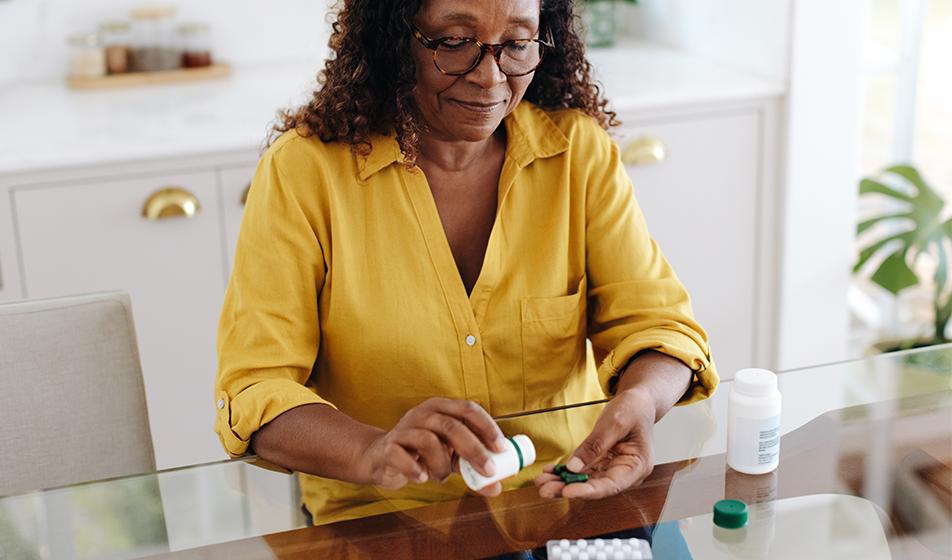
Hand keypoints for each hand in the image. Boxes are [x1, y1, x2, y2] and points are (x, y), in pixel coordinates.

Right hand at [357, 398, 507, 495]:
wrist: (381, 458)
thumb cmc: (421, 453)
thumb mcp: (449, 456)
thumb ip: (471, 467)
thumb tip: (497, 485)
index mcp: (441, 408)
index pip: (468, 409)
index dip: (487, 427)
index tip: (501, 448)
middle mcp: (422, 413)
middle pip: (451, 426)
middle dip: (474, 450)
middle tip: (488, 471)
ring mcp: (403, 429)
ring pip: (428, 441)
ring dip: (441, 466)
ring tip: (441, 476)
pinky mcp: (388, 447)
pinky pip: (401, 456)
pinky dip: (415, 470)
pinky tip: (421, 477)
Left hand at [535, 389, 655, 498]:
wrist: (638, 402)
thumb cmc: (634, 409)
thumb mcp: (615, 422)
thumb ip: (595, 445)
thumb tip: (574, 467)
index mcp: (637, 466)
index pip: (611, 485)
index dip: (588, 491)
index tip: (568, 490)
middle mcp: (625, 472)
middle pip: (595, 486)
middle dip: (569, 488)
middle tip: (546, 489)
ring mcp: (613, 469)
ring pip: (586, 481)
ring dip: (563, 482)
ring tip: (542, 482)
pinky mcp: (602, 463)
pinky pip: (583, 471)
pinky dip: (566, 472)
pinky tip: (550, 472)